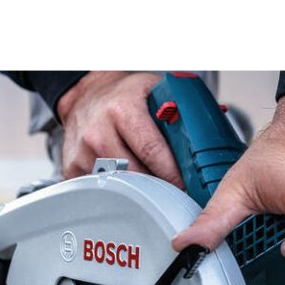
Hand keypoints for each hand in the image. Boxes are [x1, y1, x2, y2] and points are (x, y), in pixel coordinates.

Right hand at [56, 71, 183, 187]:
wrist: (85, 96)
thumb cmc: (124, 96)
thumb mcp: (153, 91)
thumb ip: (180, 110)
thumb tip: (211, 135)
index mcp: (122, 110)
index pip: (152, 150)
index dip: (172, 173)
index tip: (185, 186)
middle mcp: (99, 132)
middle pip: (136, 175)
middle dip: (159, 187)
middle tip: (174, 193)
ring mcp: (83, 153)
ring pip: (119, 187)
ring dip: (139, 192)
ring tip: (152, 190)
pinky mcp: (72, 169)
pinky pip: (101, 191)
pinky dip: (118, 193)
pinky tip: (127, 187)